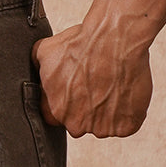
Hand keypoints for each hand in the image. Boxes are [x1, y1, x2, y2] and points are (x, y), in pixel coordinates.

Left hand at [31, 2, 153, 138]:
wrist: (115, 38)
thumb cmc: (83, 42)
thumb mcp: (47, 51)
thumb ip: (39, 68)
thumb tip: (35, 70)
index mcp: (56, 112)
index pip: (56, 118)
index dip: (67, 104)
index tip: (77, 91)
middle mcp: (77, 125)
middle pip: (81, 123)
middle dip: (89, 108)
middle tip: (99, 84)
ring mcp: (102, 128)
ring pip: (105, 124)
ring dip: (110, 110)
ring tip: (115, 83)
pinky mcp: (125, 126)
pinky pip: (127, 125)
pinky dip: (130, 112)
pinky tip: (128, 90)